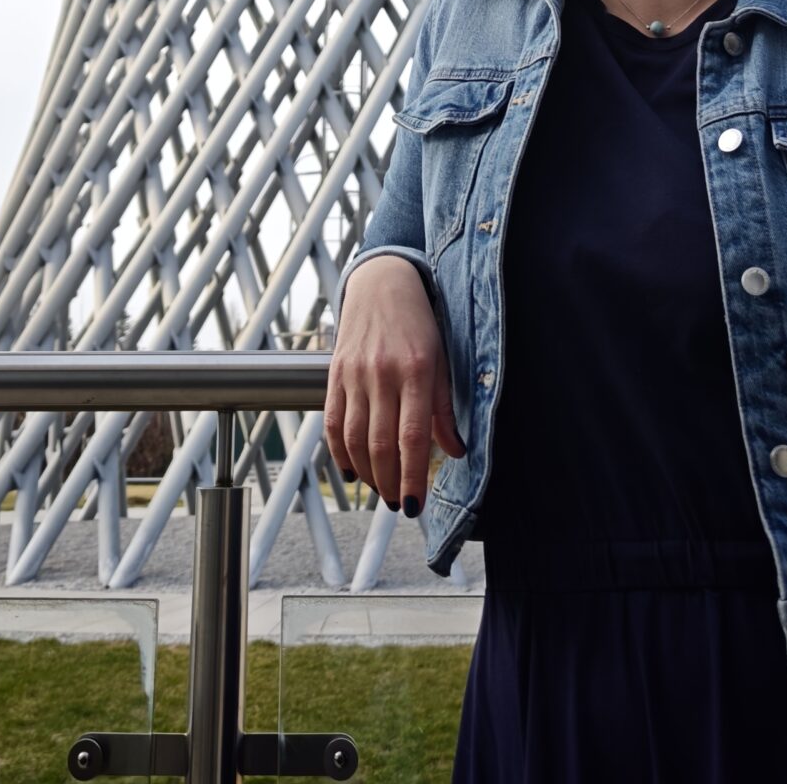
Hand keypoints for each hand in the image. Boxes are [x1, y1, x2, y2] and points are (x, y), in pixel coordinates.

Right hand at [325, 255, 466, 513]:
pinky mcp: (335, 373)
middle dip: (389, 483)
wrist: (382, 281)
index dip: (411, 477)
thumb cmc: (420, 322)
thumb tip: (455, 452)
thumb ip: (444, 407)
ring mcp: (355, 373)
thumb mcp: (442, 358)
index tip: (414, 505)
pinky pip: (332, 422)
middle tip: (397, 503)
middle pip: (381, 444)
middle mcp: (383, 373)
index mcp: (417, 370)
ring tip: (380, 489)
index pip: (412, 437)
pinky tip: (352, 470)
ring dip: (366, 473)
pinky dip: (339, 452)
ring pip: (354, 438)